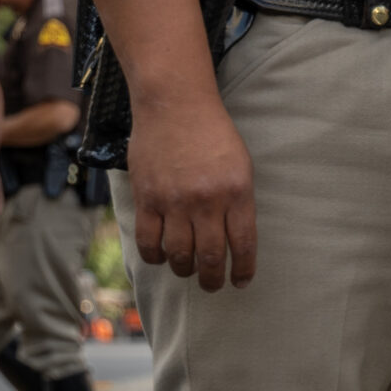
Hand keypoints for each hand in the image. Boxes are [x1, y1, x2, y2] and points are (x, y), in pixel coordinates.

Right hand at [127, 92, 256, 288]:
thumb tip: (234, 240)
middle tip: (212, 285)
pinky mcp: (147, 198)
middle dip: (212, 279)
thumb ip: (238, 202)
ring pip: (178, 255)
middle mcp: (207, 201)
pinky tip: (161, 257)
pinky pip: (148, 242)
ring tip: (187, 270)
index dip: (242, 270)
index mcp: (237, 192)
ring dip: (184, 270)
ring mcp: (174, 201)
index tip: (240, 281)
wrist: (175, 105)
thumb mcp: (241, 165)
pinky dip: (154, 257)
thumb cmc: (213, 134)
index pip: (243, 244)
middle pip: (209, 257)